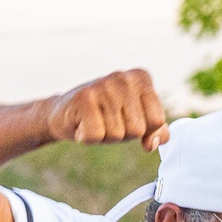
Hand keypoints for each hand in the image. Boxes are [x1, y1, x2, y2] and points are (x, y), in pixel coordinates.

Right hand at [46, 69, 169, 151]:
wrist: (64, 114)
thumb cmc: (105, 116)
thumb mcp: (135, 120)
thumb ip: (156, 130)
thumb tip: (152, 144)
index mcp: (142, 78)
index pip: (157, 120)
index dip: (143, 130)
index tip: (127, 120)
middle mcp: (124, 77)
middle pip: (138, 129)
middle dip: (123, 134)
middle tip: (107, 122)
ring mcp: (103, 85)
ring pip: (118, 134)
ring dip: (105, 136)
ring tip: (95, 121)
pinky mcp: (84, 98)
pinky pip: (96, 135)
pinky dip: (88, 138)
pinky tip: (82, 124)